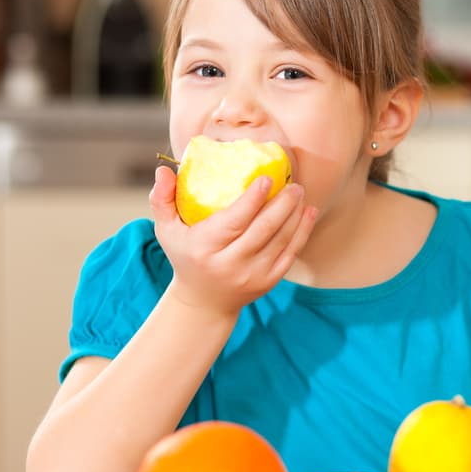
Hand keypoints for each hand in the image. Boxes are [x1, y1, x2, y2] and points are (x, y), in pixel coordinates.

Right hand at [149, 165, 317, 316]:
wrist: (205, 301)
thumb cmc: (186, 256)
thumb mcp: (167, 230)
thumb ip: (161, 199)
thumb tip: (163, 170)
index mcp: (205, 248)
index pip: (235, 221)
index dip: (253, 199)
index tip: (267, 179)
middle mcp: (230, 264)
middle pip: (264, 229)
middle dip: (283, 204)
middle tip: (294, 183)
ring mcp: (253, 275)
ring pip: (281, 240)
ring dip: (295, 215)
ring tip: (300, 193)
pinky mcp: (269, 281)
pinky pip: (291, 253)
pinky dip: (302, 232)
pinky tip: (308, 213)